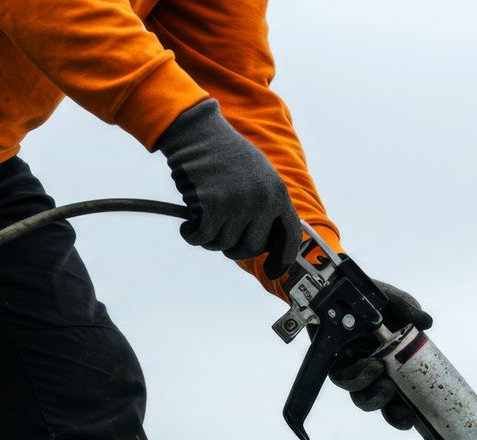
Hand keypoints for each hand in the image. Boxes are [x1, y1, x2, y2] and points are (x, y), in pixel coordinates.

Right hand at [154, 100, 299, 266]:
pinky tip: (187, 225)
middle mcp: (262, 201)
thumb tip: (267, 243)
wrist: (197, 131)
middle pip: (251, 249)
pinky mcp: (212, 205)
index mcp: (278, 193)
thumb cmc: (224, 153)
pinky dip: (191, 235)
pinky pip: (202, 238)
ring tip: (202, 217)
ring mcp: (238, 204)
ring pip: (223, 245)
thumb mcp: (258, 175)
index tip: (274, 271)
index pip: (289, 236)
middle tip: (219, 236)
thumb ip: (266, 205)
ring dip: (209, 238)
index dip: (282, 259)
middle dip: (233, 249)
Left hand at [328, 280, 432, 430]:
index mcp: (396, 364)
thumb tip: (426, 323)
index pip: (405, 397)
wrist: (334, 287)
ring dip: (376, 394)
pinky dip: (359, 376)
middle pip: (385, 407)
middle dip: (395, 415)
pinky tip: (370, 365)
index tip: (422, 422)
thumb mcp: (393, 300)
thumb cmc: (366, 297)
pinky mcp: (334, 366)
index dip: (412, 413)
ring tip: (383, 373)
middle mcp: (376, 373)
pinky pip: (344, 380)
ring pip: (363, 398)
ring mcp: (355, 371)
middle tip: (403, 410)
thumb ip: (409, 309)